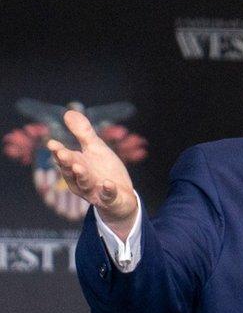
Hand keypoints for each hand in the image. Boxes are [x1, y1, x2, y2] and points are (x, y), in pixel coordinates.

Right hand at [46, 111, 138, 238]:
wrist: (120, 196)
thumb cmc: (104, 170)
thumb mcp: (96, 149)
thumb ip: (83, 133)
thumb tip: (68, 112)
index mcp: (76, 166)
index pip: (65, 158)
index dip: (59, 151)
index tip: (52, 143)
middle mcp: (81, 180)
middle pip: (72, 171)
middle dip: (67, 162)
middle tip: (62, 153)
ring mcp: (94, 191)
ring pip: (85, 184)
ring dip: (82, 176)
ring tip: (80, 167)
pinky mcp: (109, 200)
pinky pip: (108, 196)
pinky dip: (108, 190)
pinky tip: (109, 183)